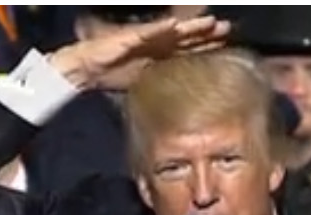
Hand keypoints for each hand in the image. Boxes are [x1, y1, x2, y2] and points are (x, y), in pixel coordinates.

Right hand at [47, 15, 230, 90]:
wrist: (85, 69)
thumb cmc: (111, 74)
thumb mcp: (142, 81)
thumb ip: (161, 81)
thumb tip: (180, 95)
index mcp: (159, 54)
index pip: (187, 49)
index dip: (205, 46)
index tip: (225, 45)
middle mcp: (155, 44)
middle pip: (185, 37)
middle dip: (205, 33)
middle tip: (225, 29)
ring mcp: (143, 38)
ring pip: (172, 31)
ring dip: (190, 27)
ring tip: (208, 23)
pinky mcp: (129, 37)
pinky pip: (147, 31)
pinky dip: (161, 29)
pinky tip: (174, 26)